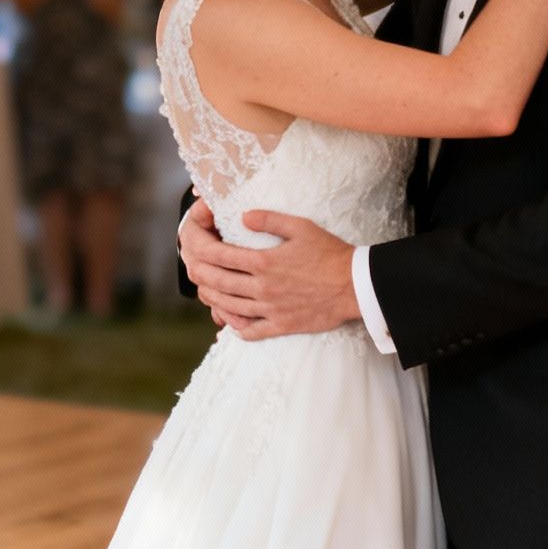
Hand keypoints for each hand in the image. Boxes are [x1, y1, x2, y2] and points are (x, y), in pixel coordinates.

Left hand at [181, 206, 359, 340]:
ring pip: (227, 307)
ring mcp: (270, 310)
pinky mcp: (281, 325)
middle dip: (197, 273)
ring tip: (205, 290)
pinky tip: (231, 320)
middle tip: (192, 267)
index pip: (218, 256)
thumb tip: (242, 217)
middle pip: (216, 282)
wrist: (355, 286)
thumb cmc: (330, 253)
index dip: (200, 248)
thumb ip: (269, 219)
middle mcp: (261, 288)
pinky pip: (250, 332)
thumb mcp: (301, 227)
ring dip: (211, 298)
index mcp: (264, 262)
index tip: (195, 243)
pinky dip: (234, 327)